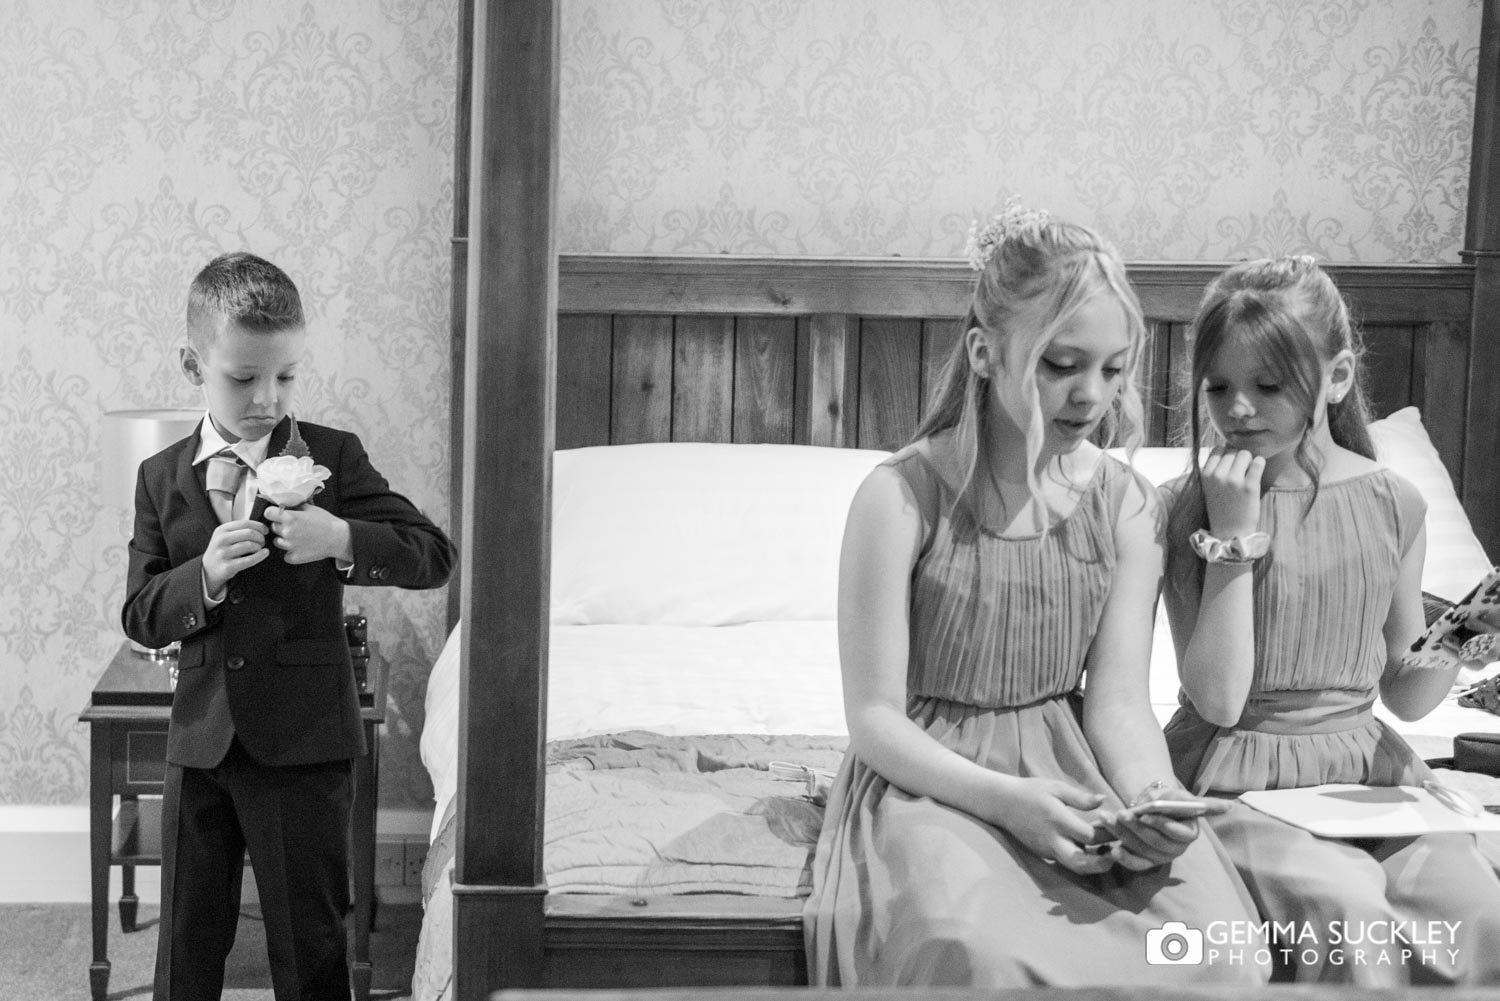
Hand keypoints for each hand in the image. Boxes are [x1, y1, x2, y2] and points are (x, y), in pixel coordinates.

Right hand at [202, 519, 269, 594]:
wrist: (209, 569)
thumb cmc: (223, 550)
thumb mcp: (226, 536)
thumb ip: (240, 530)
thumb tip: (263, 527)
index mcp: (222, 530)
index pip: (245, 523)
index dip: (259, 526)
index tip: (266, 531)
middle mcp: (221, 540)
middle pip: (249, 533)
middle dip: (260, 537)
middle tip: (263, 542)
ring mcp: (223, 554)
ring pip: (249, 545)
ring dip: (259, 547)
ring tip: (260, 548)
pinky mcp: (227, 567)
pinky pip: (248, 560)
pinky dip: (260, 556)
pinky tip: (264, 553)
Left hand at [265, 504, 352, 565]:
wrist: (339, 538)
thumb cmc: (326, 522)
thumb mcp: (311, 508)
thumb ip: (295, 506)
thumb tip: (284, 504)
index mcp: (290, 518)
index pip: (268, 513)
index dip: (273, 513)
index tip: (278, 514)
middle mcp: (287, 532)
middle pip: (273, 527)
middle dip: (280, 526)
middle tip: (294, 526)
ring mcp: (290, 546)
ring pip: (277, 541)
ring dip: (284, 539)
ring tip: (298, 537)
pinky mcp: (294, 557)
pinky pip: (285, 554)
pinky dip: (291, 552)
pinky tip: (301, 547)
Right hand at [989, 777, 1113, 875]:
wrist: (1002, 803)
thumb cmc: (1031, 791)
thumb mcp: (1056, 787)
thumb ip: (1080, 797)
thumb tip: (1103, 800)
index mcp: (1057, 820)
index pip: (1088, 835)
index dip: (1107, 834)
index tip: (1118, 827)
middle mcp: (1052, 840)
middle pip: (1081, 863)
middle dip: (1102, 863)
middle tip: (1118, 854)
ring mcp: (1047, 850)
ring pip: (1075, 867)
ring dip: (1094, 865)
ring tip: (1109, 855)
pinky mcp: (1045, 855)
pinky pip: (1067, 862)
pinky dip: (1083, 860)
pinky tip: (1094, 851)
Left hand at [1098, 787, 1226, 870]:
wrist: (1157, 809)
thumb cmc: (1167, 800)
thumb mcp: (1169, 793)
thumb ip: (1163, 796)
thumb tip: (1149, 801)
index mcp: (1189, 832)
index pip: (1177, 832)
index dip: (1160, 824)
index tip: (1143, 815)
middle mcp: (1178, 849)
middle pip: (1156, 841)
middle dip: (1136, 827)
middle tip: (1120, 814)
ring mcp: (1163, 857)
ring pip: (1142, 849)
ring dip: (1123, 834)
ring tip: (1106, 819)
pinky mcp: (1149, 862)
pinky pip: (1137, 864)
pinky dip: (1124, 858)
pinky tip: (1112, 850)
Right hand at [1200, 447, 1263, 537]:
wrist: (1229, 533)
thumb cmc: (1221, 509)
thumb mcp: (1209, 488)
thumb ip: (1215, 469)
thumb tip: (1228, 448)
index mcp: (1205, 474)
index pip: (1218, 449)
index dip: (1226, 454)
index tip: (1231, 465)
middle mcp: (1217, 475)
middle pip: (1233, 450)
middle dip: (1239, 458)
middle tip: (1241, 472)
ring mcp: (1233, 480)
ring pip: (1245, 454)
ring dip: (1249, 461)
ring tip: (1249, 474)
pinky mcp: (1249, 486)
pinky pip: (1258, 462)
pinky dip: (1260, 464)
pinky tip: (1257, 471)